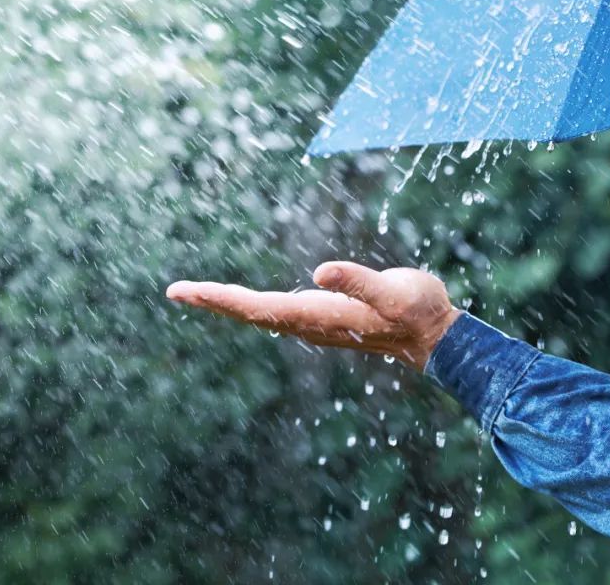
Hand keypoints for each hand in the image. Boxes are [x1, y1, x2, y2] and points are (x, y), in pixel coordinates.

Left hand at [166, 262, 460, 370]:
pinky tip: (242, 302)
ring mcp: (313, 323)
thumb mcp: (393, 291)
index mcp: (315, 314)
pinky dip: (249, 304)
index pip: (255, 307)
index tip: (184, 292)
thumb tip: (321, 272)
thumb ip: (358, 282)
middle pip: (249, 312)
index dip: (218, 299)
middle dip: (211, 301)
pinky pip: (274, 312)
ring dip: (227, 304)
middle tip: (174, 291)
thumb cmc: (417, 310)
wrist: (434, 337)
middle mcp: (307, 323)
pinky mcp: (322, 318)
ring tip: (196, 294)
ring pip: (259, 314)